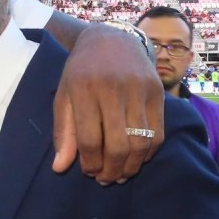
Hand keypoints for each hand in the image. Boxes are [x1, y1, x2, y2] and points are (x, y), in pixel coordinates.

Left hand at [52, 23, 164, 182]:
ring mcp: (139, 90)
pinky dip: (148, 153)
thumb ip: (63, 132)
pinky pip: (158, 133)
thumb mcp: (64, 97)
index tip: (88, 172)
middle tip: (105, 180)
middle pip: (118, 145)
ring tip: (121, 174)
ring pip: (141, 143)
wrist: (111, 39)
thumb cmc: (81, 72)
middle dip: (111, 171)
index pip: (89, 139)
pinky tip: (136, 159)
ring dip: (131, 167)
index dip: (89, 163)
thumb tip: (60, 168)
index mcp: (84, 89)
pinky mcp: (158, 92)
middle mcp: (114, 89)